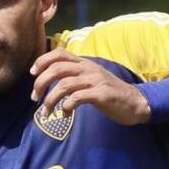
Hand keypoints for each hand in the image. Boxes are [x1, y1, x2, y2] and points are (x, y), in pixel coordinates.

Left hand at [30, 48, 151, 124]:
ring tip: (46, 112)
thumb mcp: (92, 79)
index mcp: (85, 63)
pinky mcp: (102, 94)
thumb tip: (52, 79)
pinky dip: (66, 107)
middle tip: (35, 98)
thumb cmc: (110, 93)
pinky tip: (64, 114)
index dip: (42, 61)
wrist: (136, 103)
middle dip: (40, 83)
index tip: (33, 74)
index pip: (59, 53)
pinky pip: (77, 98)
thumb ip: (75, 75)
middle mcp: (89, 69)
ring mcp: (96, 81)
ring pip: (64, 85)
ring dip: (50, 100)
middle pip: (56, 68)